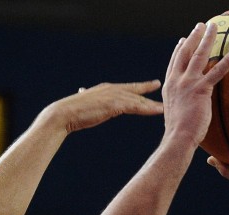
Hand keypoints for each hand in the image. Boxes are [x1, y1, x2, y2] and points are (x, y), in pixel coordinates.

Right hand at [42, 80, 162, 133]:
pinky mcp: (114, 104)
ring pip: (138, 99)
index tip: (146, 86)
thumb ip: (86, 99)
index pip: (125, 88)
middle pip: (134, 90)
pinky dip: (147, 108)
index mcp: (105, 89)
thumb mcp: (82, 103)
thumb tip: (82, 92)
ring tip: (164, 107)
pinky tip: (157, 111)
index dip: (137, 87)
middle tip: (159, 86)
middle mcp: (111, 89)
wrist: (63, 114)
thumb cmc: (71, 113)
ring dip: (152, 104)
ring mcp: (113, 96)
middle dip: (147, 89)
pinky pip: (136, 106)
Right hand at [162, 22, 228, 148]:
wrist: (177, 138)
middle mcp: (177, 81)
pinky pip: (217, 71)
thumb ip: (181, 104)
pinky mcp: (201, 89)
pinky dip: (227, 60)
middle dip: (193, 37)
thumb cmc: (178, 132)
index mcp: (170, 86)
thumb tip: (187, 108)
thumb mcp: (174, 113)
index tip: (182, 40)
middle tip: (200, 26)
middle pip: (185, 53)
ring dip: (207, 39)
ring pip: (199, 55)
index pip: (174, 63)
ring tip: (214, 27)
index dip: (179, 50)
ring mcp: (188, 83)